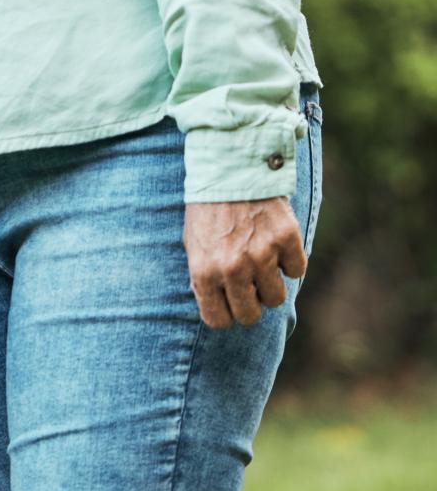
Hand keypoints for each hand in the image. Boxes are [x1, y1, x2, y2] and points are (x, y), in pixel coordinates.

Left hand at [183, 198, 305, 328]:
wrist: (229, 169)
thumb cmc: (208, 209)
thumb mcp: (192, 243)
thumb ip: (204, 277)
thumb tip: (217, 308)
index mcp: (204, 271)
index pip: (218, 321)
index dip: (225, 313)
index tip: (228, 303)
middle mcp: (233, 267)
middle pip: (250, 316)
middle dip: (249, 303)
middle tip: (247, 284)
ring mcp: (262, 254)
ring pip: (276, 298)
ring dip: (270, 284)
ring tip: (260, 260)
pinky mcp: (286, 240)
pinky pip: (297, 271)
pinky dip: (290, 261)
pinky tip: (275, 242)